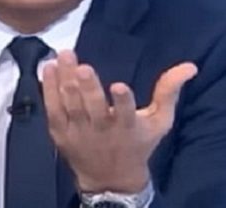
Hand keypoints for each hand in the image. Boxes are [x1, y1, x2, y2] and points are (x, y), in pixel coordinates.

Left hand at [42, 50, 197, 192]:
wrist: (110, 178)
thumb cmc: (137, 142)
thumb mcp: (158, 121)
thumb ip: (169, 93)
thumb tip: (188, 67)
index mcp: (127, 128)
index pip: (125, 114)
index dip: (122, 101)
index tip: (119, 86)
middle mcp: (101, 130)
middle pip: (92, 107)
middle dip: (88, 87)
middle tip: (82, 67)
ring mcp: (78, 132)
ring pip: (70, 106)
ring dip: (64, 81)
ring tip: (61, 58)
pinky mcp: (60, 133)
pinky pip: (53, 110)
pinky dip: (49, 90)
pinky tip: (48, 69)